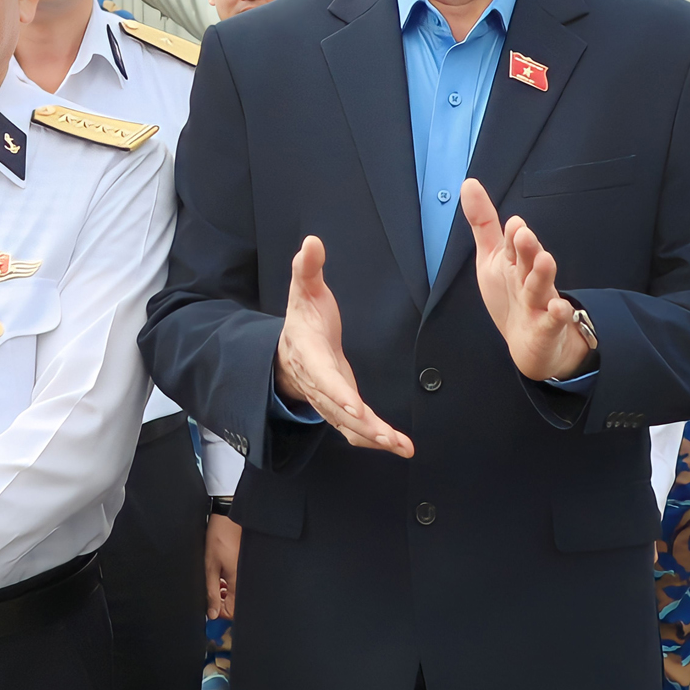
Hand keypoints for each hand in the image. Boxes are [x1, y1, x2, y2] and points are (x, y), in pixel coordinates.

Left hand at [205, 514, 240, 617]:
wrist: (229, 518)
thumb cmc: (219, 538)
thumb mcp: (210, 567)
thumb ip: (211, 592)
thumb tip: (212, 613)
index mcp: (238, 583)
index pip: (233, 612)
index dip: (219, 612)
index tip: (209, 606)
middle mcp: (245, 580)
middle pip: (236, 604)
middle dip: (222, 603)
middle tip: (211, 593)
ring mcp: (247, 573)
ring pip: (237, 594)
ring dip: (225, 594)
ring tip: (215, 582)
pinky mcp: (245, 566)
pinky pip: (239, 583)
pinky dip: (230, 584)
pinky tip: (222, 576)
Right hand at [274, 235, 412, 456]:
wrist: (287, 352)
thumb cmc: (303, 319)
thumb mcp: (304, 290)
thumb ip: (308, 268)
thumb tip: (312, 241)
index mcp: (309, 355)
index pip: (324, 378)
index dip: (339, 394)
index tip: (358, 408)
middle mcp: (317, 383)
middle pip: (339, 410)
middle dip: (366, 427)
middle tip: (392, 438)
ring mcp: (327, 400)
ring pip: (348, 425)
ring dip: (375, 439)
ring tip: (403, 447)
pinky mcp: (339, 409)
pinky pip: (354, 430)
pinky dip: (374, 440)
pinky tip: (398, 446)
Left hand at [461, 179, 591, 381]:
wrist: (532, 341)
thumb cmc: (511, 294)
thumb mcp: (492, 257)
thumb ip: (483, 223)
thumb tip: (469, 183)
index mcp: (515, 262)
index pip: (512, 245)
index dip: (511, 235)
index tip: (513, 223)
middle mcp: (529, 278)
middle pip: (529, 261)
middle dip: (527, 247)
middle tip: (523, 233)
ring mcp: (540, 302)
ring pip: (541, 287)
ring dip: (543, 273)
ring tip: (545, 259)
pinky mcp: (547, 327)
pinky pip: (553, 320)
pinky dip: (557, 314)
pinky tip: (558, 308)